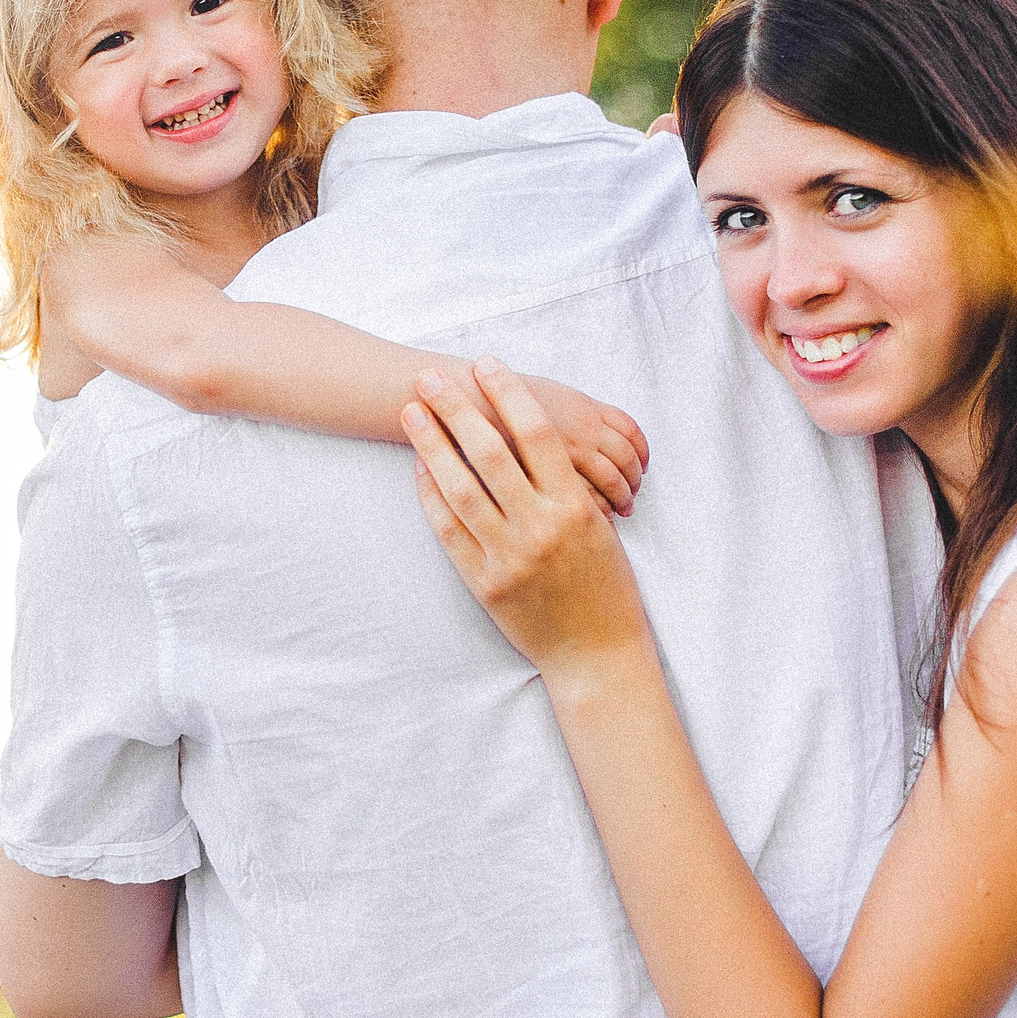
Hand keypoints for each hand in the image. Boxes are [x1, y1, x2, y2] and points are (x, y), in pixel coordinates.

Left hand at [403, 359, 658, 682]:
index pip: (537, 433)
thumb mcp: (600, 530)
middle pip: (490, 452)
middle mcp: (540, 526)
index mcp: (575, 506)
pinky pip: (449, 529)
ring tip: (411, 414)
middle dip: (456, 409)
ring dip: (431, 445)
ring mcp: (508, 555)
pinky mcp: (483, 581)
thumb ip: (569, 487)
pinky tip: (419, 468)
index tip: (486, 364)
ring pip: (460, 488)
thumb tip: (532, 440)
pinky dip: (431, 495)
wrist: (596, 653)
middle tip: (430, 378)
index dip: (509, 394)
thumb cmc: (605, 587)